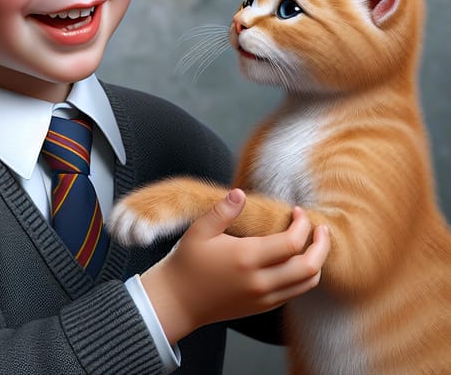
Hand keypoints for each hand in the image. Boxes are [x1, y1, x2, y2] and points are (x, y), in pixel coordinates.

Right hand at [140, 189, 329, 344]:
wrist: (178, 300)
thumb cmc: (187, 263)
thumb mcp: (199, 230)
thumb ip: (222, 211)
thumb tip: (239, 193)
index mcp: (246, 258)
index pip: (292, 243)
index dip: (302, 225)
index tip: (298, 211)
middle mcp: (260, 281)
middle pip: (309, 267)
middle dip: (321, 245)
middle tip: (321, 229)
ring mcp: (263, 297)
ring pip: (306, 283)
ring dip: (317, 262)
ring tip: (315, 244)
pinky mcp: (262, 307)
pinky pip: (294, 293)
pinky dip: (304, 276)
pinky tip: (297, 261)